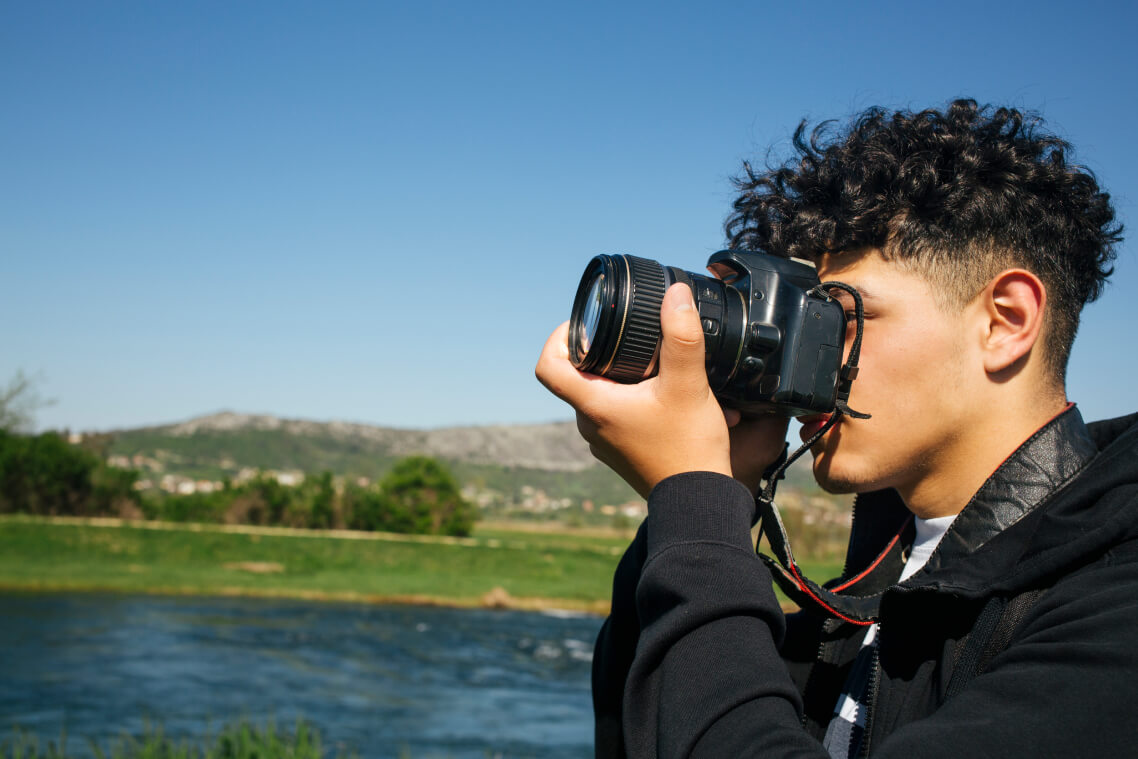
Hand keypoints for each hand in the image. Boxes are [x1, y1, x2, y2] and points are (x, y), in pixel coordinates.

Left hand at [536, 283, 781, 497]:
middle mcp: (591, 426)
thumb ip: (682, 336)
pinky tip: (673, 397)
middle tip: (636, 337)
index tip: (584, 324)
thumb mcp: (688, 384)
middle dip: (606, 352)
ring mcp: (606, 442)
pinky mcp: (624, 452)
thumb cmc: (688, 449)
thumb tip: (674, 294)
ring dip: (628, 378)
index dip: (557, 338)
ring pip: (603, 396)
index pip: (548, 366)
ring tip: (663, 369)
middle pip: (580, 376)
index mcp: (593, 405)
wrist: (701, 503)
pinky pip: (621, 416)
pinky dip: (640, 400)